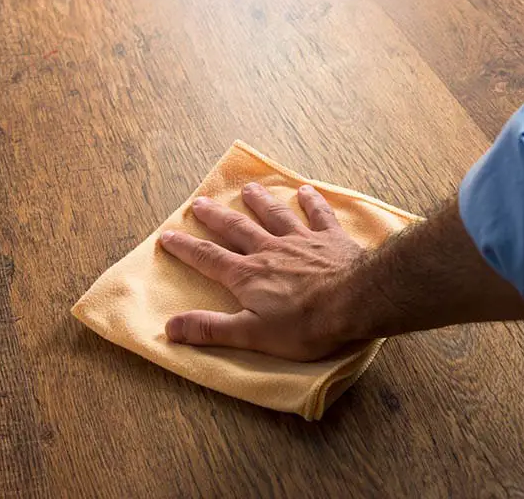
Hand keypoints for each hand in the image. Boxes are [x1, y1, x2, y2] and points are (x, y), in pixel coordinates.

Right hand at [159, 183, 363, 360]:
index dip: (185, 247)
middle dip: (215, 217)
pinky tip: (305, 191)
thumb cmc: (304, 324)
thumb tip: (170, 326)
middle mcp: (269, 250)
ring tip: (248, 189)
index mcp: (247, 275)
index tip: (167, 235)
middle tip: (199, 202)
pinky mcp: (330, 239)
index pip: (208, 258)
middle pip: (236, 228)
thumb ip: (211, 329)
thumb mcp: (251, 335)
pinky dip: (311, 202)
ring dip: (259, 201)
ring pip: (274, 215)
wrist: (356, 301)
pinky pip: (319, 215)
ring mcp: (301, 241)